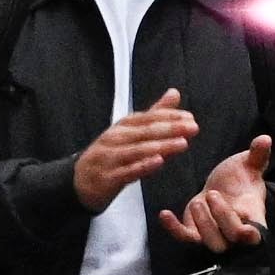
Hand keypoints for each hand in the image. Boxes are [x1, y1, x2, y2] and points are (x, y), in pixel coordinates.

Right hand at [71, 93, 199, 208]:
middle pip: (146, 131)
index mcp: (124, 126)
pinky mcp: (108, 177)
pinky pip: (127, 171)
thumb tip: (175, 92)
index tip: (190, 118)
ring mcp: (110, 157)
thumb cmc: (111, 154)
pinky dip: (143, 166)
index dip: (170, 116)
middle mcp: (116, 138)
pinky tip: (159, 162)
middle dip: (171, 128)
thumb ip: (155, 114)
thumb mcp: (131, 132)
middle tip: (193, 127)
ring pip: (138, 150)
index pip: (148, 117)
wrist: (80, 181)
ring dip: (161, 146)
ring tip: (183, 144)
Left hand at [161, 138, 272, 250]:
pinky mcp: (195, 233)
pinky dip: (173, 228)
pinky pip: (185, 237)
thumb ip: (257, 155)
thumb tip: (265, 138)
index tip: (244, 228)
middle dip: (221, 218)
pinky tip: (164, 214)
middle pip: (230, 240)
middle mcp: (235, 232)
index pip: (255, 235)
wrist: (223, 188)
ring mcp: (215, 235)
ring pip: (210, 243)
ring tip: (197, 201)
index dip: (249, 235)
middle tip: (212, 194)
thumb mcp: (249, 164)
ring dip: (202, 222)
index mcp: (252, 216)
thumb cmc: (240, 178)